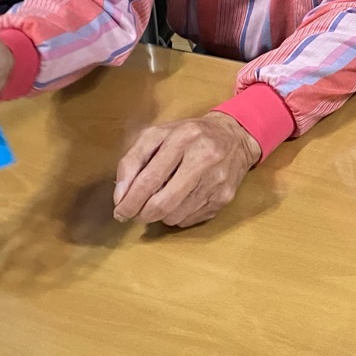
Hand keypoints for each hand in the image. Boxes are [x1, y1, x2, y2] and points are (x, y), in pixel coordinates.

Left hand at [113, 112, 261, 227]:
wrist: (236, 137)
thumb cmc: (190, 136)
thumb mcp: (158, 135)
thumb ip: (134, 160)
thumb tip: (121, 196)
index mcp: (183, 138)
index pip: (150, 178)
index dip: (130, 200)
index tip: (119, 211)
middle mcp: (204, 159)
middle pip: (163, 203)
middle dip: (142, 214)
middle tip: (134, 214)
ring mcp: (217, 181)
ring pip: (175, 216)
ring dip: (160, 215)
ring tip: (161, 200)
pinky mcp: (225, 198)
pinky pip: (189, 220)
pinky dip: (177, 215)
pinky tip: (180, 200)